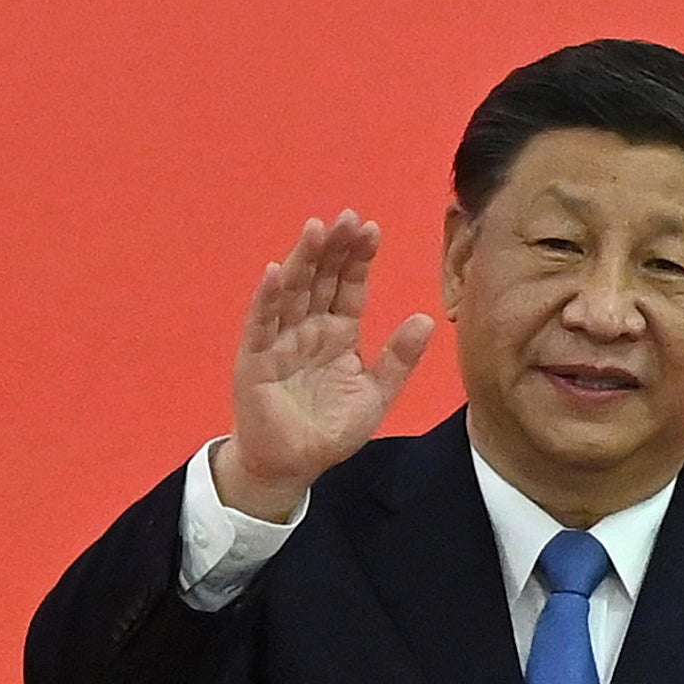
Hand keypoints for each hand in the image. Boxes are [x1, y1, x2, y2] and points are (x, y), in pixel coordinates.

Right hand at [216, 211, 441, 518]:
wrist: (293, 466)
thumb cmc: (330, 429)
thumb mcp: (376, 394)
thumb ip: (399, 359)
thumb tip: (427, 319)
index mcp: (339, 333)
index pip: (350, 287)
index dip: (359, 259)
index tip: (372, 229)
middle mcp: (309, 329)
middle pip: (322, 279)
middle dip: (334, 249)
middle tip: (347, 217)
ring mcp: (280, 341)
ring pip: (293, 292)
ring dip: (302, 261)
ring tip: (315, 230)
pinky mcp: (256, 360)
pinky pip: (261, 324)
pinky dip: (267, 299)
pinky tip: (275, 273)